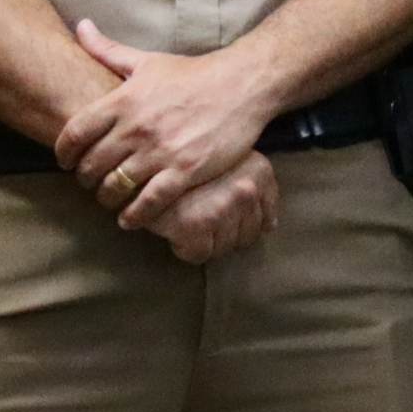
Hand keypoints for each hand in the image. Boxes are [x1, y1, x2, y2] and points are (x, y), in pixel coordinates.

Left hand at [55, 19, 280, 231]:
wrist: (242, 84)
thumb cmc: (193, 74)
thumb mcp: (147, 60)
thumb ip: (107, 49)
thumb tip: (80, 26)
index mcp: (123, 100)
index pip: (74, 134)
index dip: (63, 154)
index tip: (66, 162)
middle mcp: (137, 127)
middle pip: (92, 166)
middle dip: (86, 180)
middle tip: (91, 183)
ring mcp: (161, 151)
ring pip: (116, 187)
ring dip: (108, 198)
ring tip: (111, 199)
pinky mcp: (185, 170)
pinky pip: (150, 202)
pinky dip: (135, 215)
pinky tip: (131, 218)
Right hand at [146, 151, 281, 264]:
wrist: (143, 157)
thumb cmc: (189, 157)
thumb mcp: (230, 159)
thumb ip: (254, 187)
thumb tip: (270, 226)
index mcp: (259, 171)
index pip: (266, 220)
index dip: (244, 226)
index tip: (225, 222)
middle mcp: (246, 190)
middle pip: (246, 238)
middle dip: (225, 235)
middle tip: (202, 221)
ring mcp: (221, 208)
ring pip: (223, 248)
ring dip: (206, 242)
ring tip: (189, 222)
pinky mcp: (194, 225)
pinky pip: (199, 254)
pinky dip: (185, 247)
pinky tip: (175, 228)